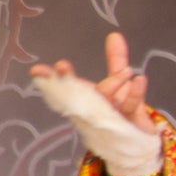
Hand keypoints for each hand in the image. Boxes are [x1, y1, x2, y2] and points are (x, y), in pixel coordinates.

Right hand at [30, 32, 158, 136]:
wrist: (137, 140)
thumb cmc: (120, 110)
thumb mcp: (118, 82)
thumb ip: (115, 60)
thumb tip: (115, 35)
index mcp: (84, 96)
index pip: (63, 85)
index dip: (49, 78)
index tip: (36, 70)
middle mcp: (93, 107)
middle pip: (79, 94)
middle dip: (68, 81)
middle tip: (61, 66)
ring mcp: (109, 116)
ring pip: (107, 100)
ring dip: (113, 84)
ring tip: (126, 70)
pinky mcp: (128, 122)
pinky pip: (130, 106)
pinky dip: (135, 93)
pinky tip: (139, 79)